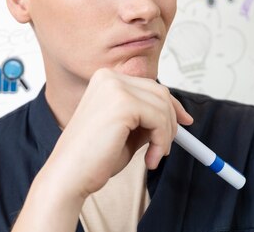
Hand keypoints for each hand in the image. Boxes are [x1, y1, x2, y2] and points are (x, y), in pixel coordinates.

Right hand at [41, 68, 193, 199]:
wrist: (68, 177)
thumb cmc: (92, 159)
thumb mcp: (125, 132)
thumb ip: (145, 119)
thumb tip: (174, 116)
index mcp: (105, 80)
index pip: (149, 85)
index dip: (171, 104)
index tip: (185, 121)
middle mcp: (108, 78)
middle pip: (159, 91)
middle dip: (172, 120)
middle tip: (167, 147)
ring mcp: (115, 87)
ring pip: (162, 106)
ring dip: (165, 136)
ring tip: (153, 158)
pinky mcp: (123, 103)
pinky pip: (159, 119)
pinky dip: (162, 142)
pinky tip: (149, 160)